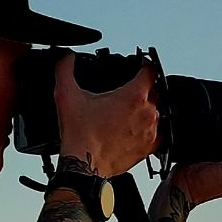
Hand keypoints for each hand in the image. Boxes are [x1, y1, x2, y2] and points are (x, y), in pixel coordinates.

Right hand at [53, 51, 159, 176]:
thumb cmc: (80, 135)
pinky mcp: (150, 147)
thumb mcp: (66, 95)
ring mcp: (151, 131)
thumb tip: (66, 56)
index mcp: (133, 96)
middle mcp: (147, 113)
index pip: (150, 70)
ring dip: (144, 109)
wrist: (84, 165)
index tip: (139, 66)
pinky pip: (157, 132)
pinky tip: (132, 128)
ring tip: (125, 113)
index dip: (144, 65)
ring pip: (156, 112)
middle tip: (125, 93)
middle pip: (154, 91)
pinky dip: (147, 129)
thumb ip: (65, 69)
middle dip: (142, 88)